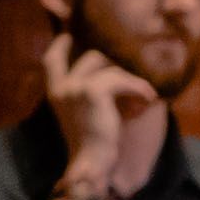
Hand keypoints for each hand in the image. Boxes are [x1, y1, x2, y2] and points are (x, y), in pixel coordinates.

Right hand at [45, 36, 167, 199]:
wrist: (92, 164)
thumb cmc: (92, 146)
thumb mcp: (83, 115)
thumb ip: (86, 94)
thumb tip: (111, 76)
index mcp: (54, 92)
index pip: (51, 58)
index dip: (61, 44)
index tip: (71, 35)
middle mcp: (61, 86)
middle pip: (90, 57)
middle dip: (114, 63)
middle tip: (131, 73)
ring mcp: (75, 86)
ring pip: (109, 66)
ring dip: (130, 79)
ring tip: (144, 95)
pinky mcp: (93, 90)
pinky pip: (122, 78)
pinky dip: (139, 88)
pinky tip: (149, 99)